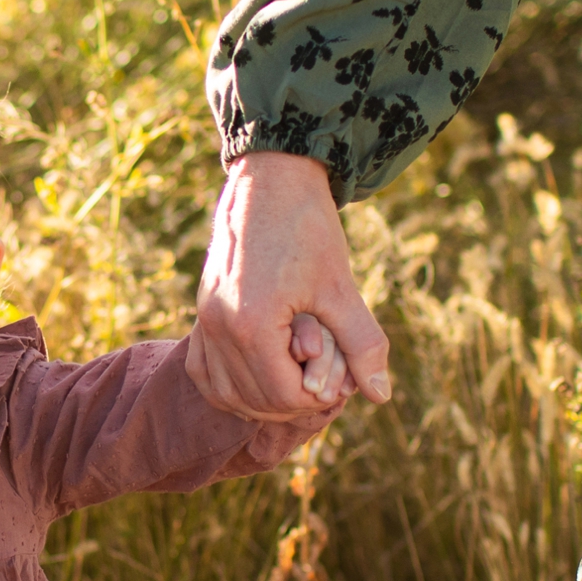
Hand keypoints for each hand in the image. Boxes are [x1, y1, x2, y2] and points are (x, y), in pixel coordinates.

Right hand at [187, 150, 391, 419]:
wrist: (270, 180)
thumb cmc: (309, 228)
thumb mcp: (341, 288)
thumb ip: (362, 344)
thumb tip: (380, 395)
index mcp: (253, 324)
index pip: (282, 395)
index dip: (317, 398)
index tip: (341, 379)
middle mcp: (220, 327)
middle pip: (254, 399)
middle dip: (294, 400)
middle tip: (324, 379)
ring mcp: (204, 320)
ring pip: (225, 393)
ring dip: (262, 398)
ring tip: (297, 378)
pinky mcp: (201, 312)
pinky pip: (203, 371)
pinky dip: (229, 385)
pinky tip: (259, 377)